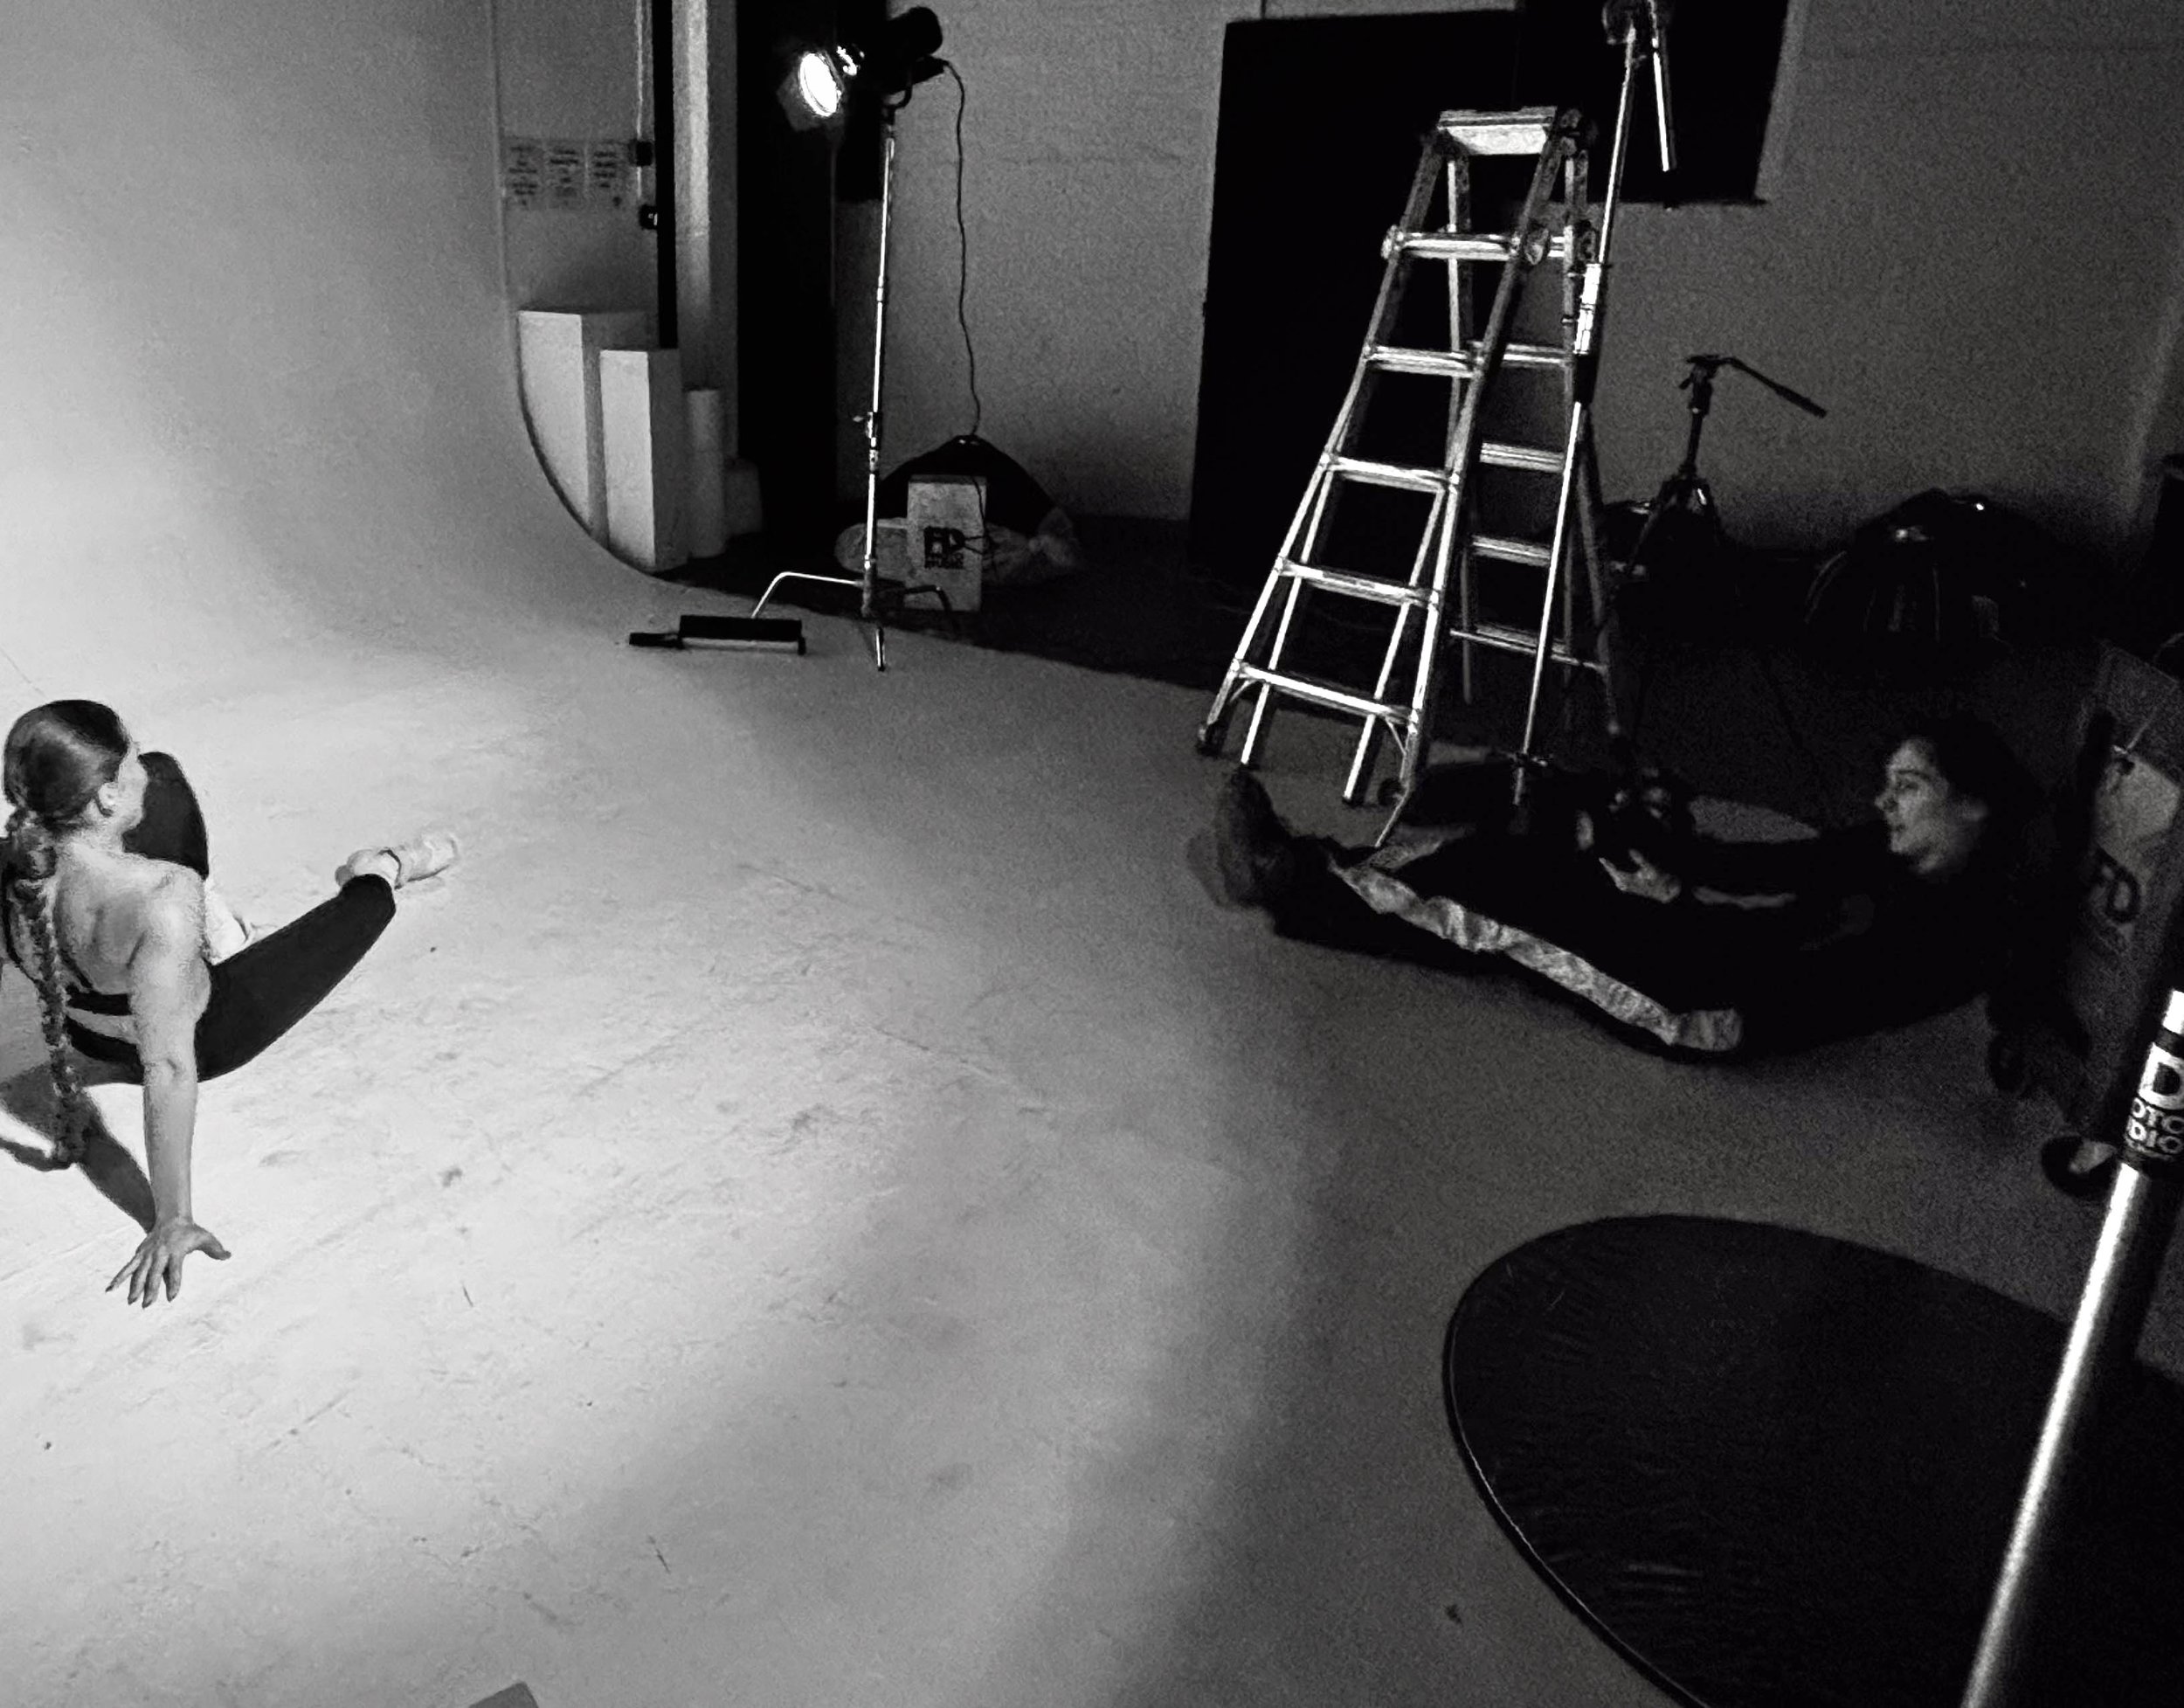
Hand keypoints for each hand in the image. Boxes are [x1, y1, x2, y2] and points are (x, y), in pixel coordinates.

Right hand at [108, 1219, 230, 1307]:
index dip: (174, 1283)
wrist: (171, 1218)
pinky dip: (118, 1278)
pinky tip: (109, 1290)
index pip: (175, 1270)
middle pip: (154, 1273)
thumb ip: (216, 1248)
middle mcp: (159, 1253)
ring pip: (139, 1272)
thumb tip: (229, 1255)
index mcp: (175, 1251)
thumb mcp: (205, 1237)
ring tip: (131, 1301)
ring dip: (134, 1287)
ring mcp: (147, 1254)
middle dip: (151, 1289)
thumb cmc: (190, 1231)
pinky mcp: (139, 1254)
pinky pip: (127, 1268)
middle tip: (148, 1305)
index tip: (172, 1297)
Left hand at [1600, 849, 1683, 903]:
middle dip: (1609, 868)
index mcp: (1631, 880)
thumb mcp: (1651, 868)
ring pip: (1616, 879)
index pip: (1615, 872)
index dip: (1608, 865)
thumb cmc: (1659, 879)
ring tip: (1608, 865)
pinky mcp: (1631, 890)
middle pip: (1614, 875)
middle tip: (1604, 861)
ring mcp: (1629, 888)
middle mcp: (1628, 885)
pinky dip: (1617, 876)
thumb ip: (1640, 859)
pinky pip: (1620, 882)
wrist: (1665, 892)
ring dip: (1613, 872)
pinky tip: (1616, 873)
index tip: (1601, 859)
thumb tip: (1630, 850)